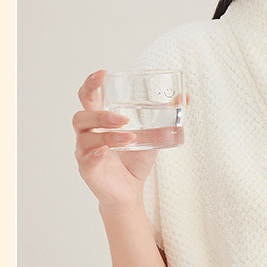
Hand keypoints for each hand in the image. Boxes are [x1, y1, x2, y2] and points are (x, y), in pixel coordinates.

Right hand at [74, 68, 160, 213]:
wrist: (131, 192)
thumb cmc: (135, 160)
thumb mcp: (153, 135)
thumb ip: (165, 116)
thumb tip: (186, 97)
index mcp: (99, 121)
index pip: (87, 97)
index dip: (91, 84)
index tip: (103, 74)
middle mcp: (88, 135)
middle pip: (81, 117)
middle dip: (100, 114)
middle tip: (123, 118)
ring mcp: (84, 153)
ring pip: (86, 138)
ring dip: (107, 135)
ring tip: (129, 138)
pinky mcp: (88, 171)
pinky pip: (86, 161)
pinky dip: (96, 154)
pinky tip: (106, 152)